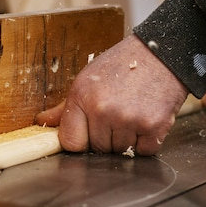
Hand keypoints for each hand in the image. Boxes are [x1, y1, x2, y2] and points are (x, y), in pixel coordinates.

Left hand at [35, 35, 187, 155]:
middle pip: (96, 149)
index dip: (80, 141)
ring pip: (119, 151)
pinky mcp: (153, 126)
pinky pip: (143, 151)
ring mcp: (128, 119)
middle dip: (105, 138)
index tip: (87, 133)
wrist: (162, 54)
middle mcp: (103, 109)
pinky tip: (145, 120)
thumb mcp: (87, 80)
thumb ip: (65, 108)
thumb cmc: (123, 66)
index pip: (70, 142)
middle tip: (116, 115)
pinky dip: (146, 142)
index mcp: (82, 97)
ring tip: (131, 114)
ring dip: (126, 140)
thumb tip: (42, 122)